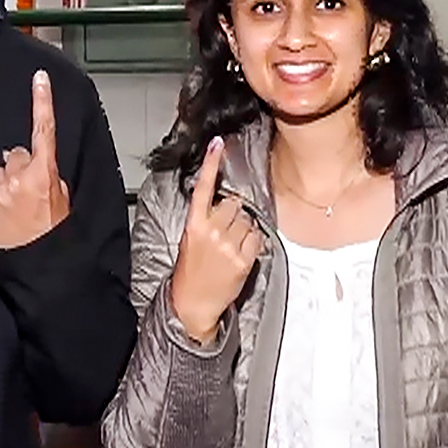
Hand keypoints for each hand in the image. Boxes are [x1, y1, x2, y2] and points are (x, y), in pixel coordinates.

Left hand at [0, 70, 70, 248]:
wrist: (40, 263)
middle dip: (17, 170)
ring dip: (0, 187)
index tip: (39, 78)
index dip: (42, 102)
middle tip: (25, 194)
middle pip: (13, 156)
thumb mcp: (60, 197)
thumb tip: (26, 158)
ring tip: (11, 209)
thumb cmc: (52, 230)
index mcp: (45, 173)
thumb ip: (45, 172)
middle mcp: (20, 179)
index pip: (43, 131)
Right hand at [170, 136, 262, 341]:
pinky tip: (242, 253)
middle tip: (226, 230)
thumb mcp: (190, 241)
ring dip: (244, 229)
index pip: (202, 188)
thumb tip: (226, 206)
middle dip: (234, 212)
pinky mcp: (243, 259)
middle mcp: (211, 231)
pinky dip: (253, 242)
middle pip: (233, 203)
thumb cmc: (191, 272)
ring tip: (232, 246)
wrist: (193, 303)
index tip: (217, 144)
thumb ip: (206, 220)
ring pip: (248, 220)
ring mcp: (228, 245)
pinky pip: (257, 238)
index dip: (211, 164)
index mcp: (193, 224)